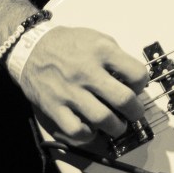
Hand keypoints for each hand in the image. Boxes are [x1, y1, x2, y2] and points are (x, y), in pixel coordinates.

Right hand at [19, 24, 151, 146]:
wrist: (32, 49)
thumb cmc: (68, 44)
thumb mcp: (98, 38)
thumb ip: (117, 57)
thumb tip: (133, 80)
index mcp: (102, 51)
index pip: (137, 73)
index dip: (141, 84)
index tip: (136, 88)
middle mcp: (87, 71)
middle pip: (123, 100)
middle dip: (135, 112)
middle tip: (133, 113)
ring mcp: (70, 91)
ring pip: (103, 119)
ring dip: (116, 127)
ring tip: (116, 125)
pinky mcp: (55, 107)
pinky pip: (76, 130)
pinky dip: (88, 134)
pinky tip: (91, 128)